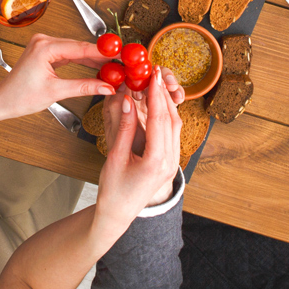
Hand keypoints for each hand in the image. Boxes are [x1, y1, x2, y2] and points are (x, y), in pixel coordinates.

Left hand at [0, 33, 114, 119]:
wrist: (2, 100)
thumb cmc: (20, 96)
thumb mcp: (56, 92)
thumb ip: (84, 87)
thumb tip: (106, 86)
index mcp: (45, 47)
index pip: (81, 48)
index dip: (103, 52)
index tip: (120, 55)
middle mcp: (44, 41)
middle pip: (80, 46)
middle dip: (101, 55)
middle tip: (121, 62)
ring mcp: (44, 45)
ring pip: (76, 49)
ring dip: (93, 58)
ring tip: (112, 66)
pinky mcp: (46, 52)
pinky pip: (69, 54)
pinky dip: (82, 61)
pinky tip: (97, 66)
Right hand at [94, 69, 183, 227]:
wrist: (119, 214)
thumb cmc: (114, 190)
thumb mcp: (115, 156)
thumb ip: (124, 128)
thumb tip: (127, 100)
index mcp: (156, 161)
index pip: (159, 120)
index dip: (156, 95)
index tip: (153, 76)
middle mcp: (170, 162)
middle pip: (171, 120)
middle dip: (163, 95)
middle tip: (156, 74)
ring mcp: (173, 163)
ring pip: (175, 126)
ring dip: (167, 104)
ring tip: (157, 86)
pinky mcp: (170, 163)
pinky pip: (173, 134)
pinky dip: (166, 117)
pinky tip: (159, 106)